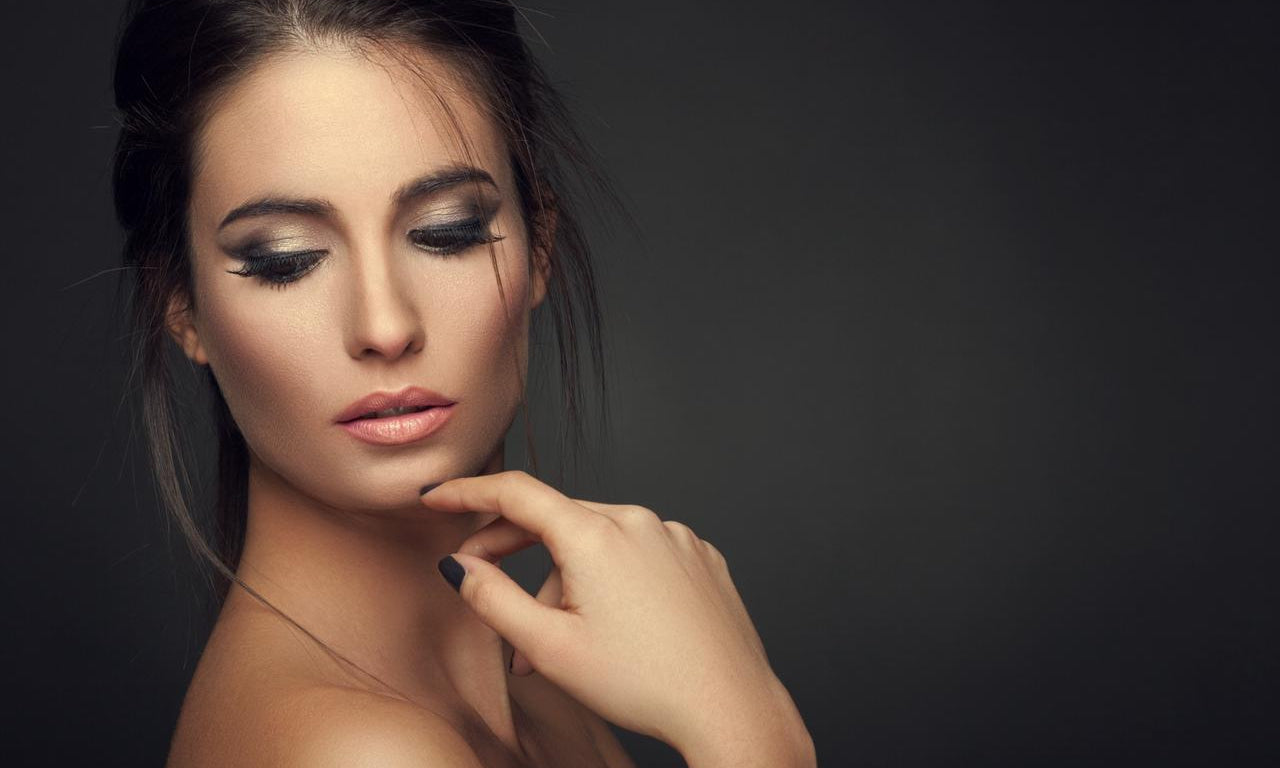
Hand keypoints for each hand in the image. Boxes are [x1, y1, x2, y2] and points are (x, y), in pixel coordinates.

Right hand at [420, 470, 808, 757]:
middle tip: (483, 585)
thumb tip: (458, 566)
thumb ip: (492, 599)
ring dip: (567, 577)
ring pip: (599, 541)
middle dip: (514, 550)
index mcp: (596, 535)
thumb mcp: (549, 648)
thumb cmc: (643, 683)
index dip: (468, 492)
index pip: (516, 493)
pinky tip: (616, 623)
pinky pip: (641, 553)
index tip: (437, 497)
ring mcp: (675, 536)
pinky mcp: (700, 557)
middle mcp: (639, 521)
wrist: (728, 706)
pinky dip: (614, 577)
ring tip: (560, 639)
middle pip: (557, 519)